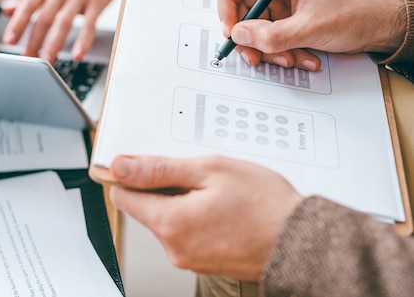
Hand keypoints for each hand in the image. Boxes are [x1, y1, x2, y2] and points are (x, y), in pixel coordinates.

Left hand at [1, 0, 123, 61]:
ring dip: (54, 43)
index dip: (17, 23)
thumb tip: (5, 12)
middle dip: (34, 41)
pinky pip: (89, 24)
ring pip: (63, 22)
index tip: (9, 40)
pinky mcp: (97, 2)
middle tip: (27, 59)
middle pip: (44, 18)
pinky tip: (78, 53)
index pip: (27, 5)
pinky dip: (83, 40)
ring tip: (48, 60)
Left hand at [109, 154, 301, 280]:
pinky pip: (186, 233)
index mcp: (170, 223)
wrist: (302, 241)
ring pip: (168, 219)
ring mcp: (188, 258)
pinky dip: (196, 216)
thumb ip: (159, 169)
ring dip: (183, 201)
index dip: (131, 175)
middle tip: (197, 173)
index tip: (145, 163)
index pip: (123, 196)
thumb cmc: (265, 206)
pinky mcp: (202, 262)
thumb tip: (121, 166)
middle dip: (165, 186)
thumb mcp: (209, 170)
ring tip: (216, 191)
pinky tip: (221, 207)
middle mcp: (174, 247)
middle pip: (147, 207)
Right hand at [218, 0, 405, 69]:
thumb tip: (239, 35)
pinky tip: (300, 57)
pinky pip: (271, 37)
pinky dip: (280, 51)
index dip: (227, 2)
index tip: (230, 28)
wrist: (383, 26)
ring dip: (268, 49)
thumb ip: (272, 35)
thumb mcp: (311, 27)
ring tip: (289, 58)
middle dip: (249, 36)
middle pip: (243, 7)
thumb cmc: (358, 11)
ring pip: (256, 27)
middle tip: (253, 54)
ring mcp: (283, 2)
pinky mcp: (288, 19)